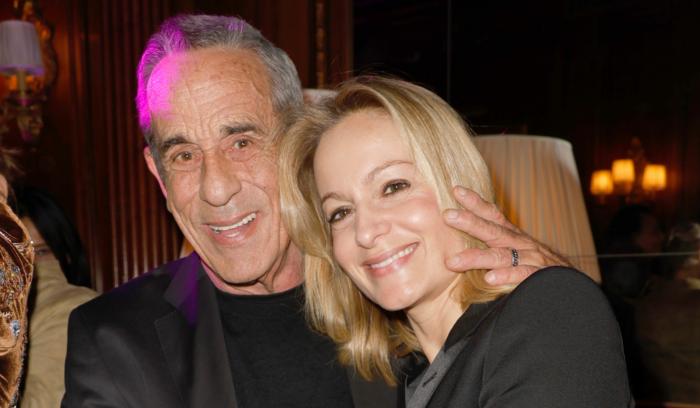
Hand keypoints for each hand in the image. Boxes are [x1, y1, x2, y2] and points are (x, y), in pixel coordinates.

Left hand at [443, 186, 570, 285]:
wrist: (574, 285)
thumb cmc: (538, 268)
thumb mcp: (514, 253)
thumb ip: (491, 247)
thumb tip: (458, 245)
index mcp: (512, 237)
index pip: (493, 216)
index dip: (476, 202)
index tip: (456, 190)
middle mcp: (521, 244)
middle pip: (493, 231)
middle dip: (470, 222)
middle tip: (447, 215)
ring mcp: (532, 260)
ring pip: (502, 256)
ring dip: (477, 257)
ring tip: (453, 261)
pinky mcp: (542, 278)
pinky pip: (523, 275)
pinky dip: (507, 276)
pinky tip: (489, 279)